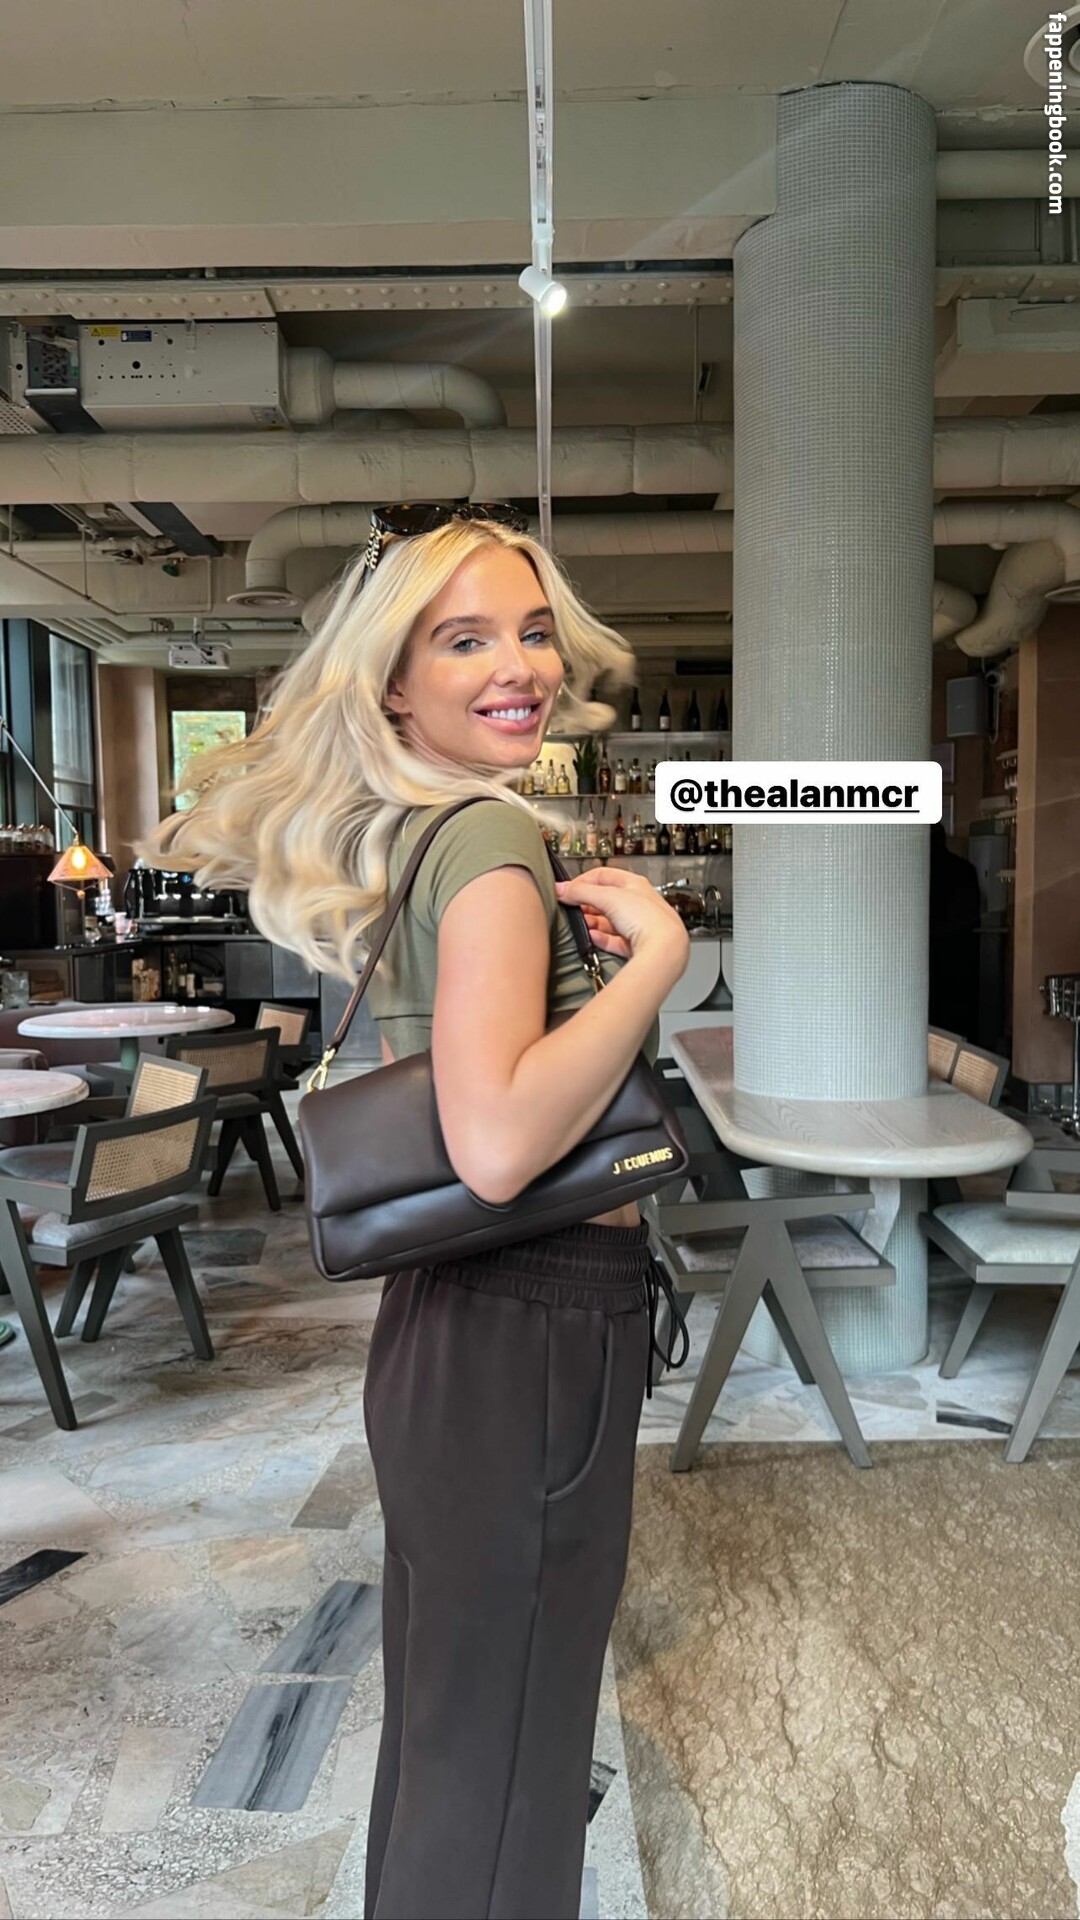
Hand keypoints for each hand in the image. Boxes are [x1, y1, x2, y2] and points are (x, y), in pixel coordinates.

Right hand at [554, 867, 689, 964]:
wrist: (663, 949)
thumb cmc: (647, 918)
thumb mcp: (607, 897)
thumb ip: (581, 891)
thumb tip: (562, 888)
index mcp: (635, 884)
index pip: (603, 875)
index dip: (583, 881)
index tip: (567, 889)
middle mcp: (638, 903)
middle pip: (605, 900)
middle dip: (587, 904)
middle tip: (571, 908)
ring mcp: (638, 925)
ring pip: (609, 921)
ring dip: (592, 922)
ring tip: (580, 924)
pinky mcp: (636, 946)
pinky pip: (614, 940)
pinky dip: (601, 939)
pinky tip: (592, 938)